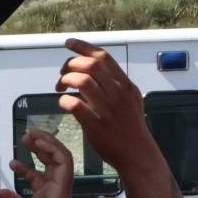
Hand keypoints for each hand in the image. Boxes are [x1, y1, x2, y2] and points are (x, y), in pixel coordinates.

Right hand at [0, 130, 80, 197]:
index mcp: (59, 192)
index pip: (63, 161)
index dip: (51, 147)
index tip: (34, 139)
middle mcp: (57, 190)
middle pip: (57, 159)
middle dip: (45, 144)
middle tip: (29, 133)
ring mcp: (50, 195)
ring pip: (48, 168)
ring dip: (37, 154)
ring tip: (24, 140)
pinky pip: (37, 180)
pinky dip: (27, 170)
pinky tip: (14, 165)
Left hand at [55, 40, 161, 176]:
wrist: (138, 154)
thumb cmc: (131, 127)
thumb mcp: (130, 100)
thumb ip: (115, 84)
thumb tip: (96, 69)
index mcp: (125, 85)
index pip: (103, 57)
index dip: (83, 47)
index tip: (69, 44)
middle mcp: (118, 94)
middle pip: (91, 65)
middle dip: (71, 64)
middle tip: (62, 73)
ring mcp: (108, 110)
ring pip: (82, 81)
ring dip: (66, 80)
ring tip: (60, 87)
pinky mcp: (97, 126)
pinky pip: (75, 105)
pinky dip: (64, 101)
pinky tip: (63, 103)